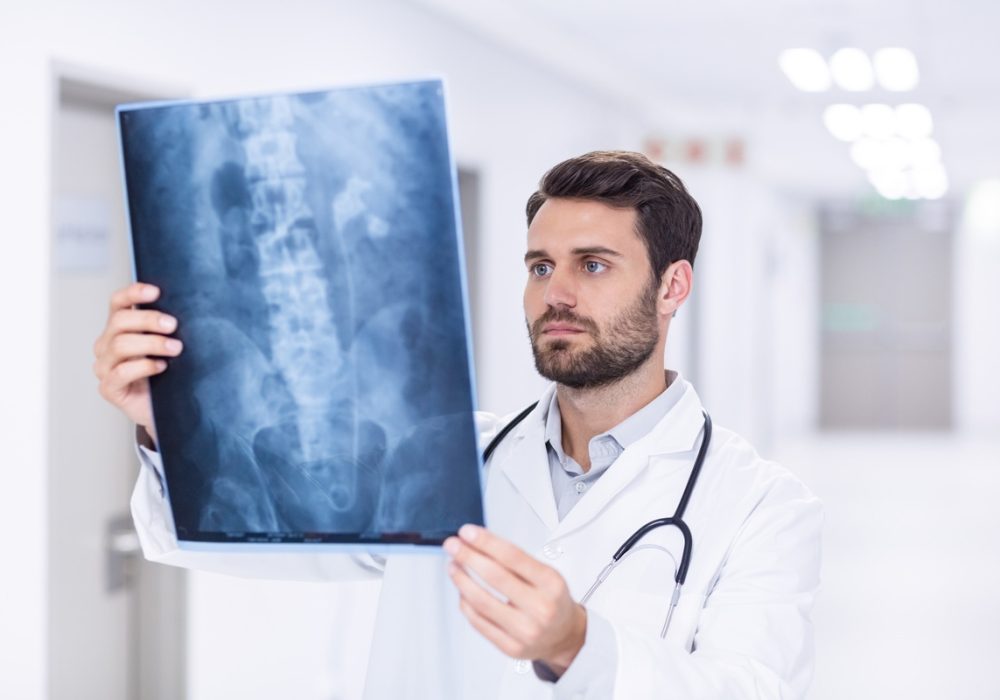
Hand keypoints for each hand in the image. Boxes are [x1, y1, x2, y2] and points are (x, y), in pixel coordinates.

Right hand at [93, 283, 181, 444]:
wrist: (169, 409)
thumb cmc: (169, 374)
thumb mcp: (170, 344)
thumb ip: (168, 327)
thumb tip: (188, 304)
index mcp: (119, 328)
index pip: (117, 303)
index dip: (133, 293)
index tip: (156, 292)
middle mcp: (107, 345)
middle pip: (119, 321)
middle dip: (149, 320)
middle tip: (173, 325)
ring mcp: (104, 367)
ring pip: (120, 345)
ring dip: (152, 343)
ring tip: (175, 348)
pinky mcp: (109, 388)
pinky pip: (121, 372)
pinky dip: (143, 367)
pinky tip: (161, 367)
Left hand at [444, 524, 585, 675]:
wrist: (564, 636)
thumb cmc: (551, 600)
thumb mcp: (546, 575)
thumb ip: (515, 560)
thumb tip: (478, 542)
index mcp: (551, 584)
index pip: (513, 557)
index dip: (486, 542)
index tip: (467, 532)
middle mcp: (540, 608)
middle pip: (495, 577)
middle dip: (468, 557)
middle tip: (452, 545)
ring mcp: (525, 631)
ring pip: (481, 602)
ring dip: (461, 580)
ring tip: (453, 566)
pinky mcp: (511, 647)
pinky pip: (479, 622)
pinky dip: (466, 603)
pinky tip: (462, 591)